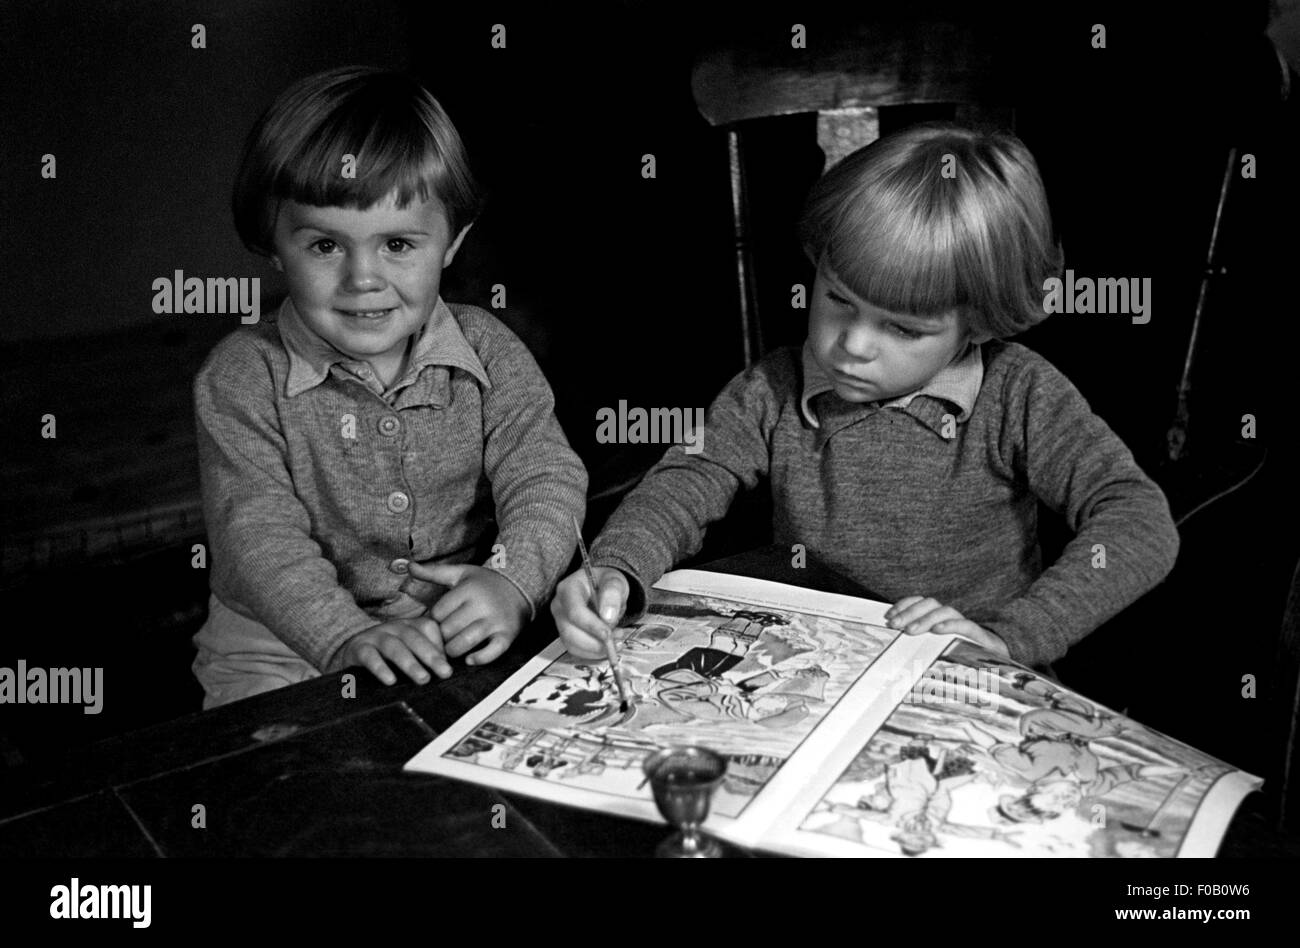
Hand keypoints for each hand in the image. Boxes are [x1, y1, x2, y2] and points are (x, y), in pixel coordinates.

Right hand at [327, 616, 450, 684]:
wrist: (349, 650)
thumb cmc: (387, 655)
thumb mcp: (408, 650)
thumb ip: (427, 656)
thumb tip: (448, 670)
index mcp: (409, 625)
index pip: (428, 628)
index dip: (440, 646)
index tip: (450, 666)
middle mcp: (394, 627)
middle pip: (414, 637)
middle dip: (431, 655)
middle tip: (445, 673)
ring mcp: (375, 636)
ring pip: (394, 646)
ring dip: (410, 663)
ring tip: (423, 679)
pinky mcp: (358, 649)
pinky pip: (369, 656)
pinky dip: (380, 668)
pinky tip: (390, 680)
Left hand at [422, 562, 529, 665]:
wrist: (518, 588)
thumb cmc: (483, 583)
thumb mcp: (460, 574)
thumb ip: (433, 572)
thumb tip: (408, 566)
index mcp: (468, 589)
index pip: (438, 613)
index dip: (434, 620)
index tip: (439, 621)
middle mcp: (482, 604)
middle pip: (449, 629)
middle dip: (442, 637)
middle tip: (443, 637)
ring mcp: (495, 621)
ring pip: (465, 642)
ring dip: (453, 650)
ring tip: (452, 648)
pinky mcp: (507, 635)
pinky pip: (492, 652)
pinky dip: (479, 659)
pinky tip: (469, 659)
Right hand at [550, 566, 629, 660]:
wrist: (602, 587)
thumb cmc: (605, 582)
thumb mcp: (614, 581)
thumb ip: (612, 594)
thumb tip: (608, 617)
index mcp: (568, 589)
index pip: (574, 611)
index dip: (591, 626)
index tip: (608, 634)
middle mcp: (560, 606)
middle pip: (570, 632)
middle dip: (595, 642)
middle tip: (617, 639)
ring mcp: (561, 622)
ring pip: (573, 644)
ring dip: (596, 648)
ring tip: (616, 639)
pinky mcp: (567, 634)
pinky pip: (577, 650)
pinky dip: (594, 652)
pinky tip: (608, 645)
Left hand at [885, 596, 1010, 659]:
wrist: (998, 672)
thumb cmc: (960, 663)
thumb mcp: (935, 655)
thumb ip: (918, 649)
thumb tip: (891, 648)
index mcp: (940, 619)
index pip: (921, 603)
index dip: (905, 605)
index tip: (889, 616)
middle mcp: (952, 618)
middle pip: (930, 604)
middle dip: (909, 612)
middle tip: (895, 625)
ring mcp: (966, 626)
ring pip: (946, 611)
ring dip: (926, 618)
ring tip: (910, 631)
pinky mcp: (981, 637)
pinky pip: (967, 625)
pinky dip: (951, 625)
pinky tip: (938, 631)